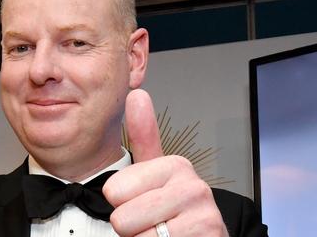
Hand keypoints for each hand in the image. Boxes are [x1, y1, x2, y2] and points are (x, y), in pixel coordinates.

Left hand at [103, 89, 228, 236]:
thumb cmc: (174, 210)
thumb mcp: (155, 173)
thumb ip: (144, 136)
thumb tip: (137, 94)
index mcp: (176, 165)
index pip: (114, 191)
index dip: (120, 204)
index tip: (142, 201)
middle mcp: (194, 187)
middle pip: (122, 217)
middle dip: (131, 227)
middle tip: (153, 222)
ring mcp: (203, 216)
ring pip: (137, 236)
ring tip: (163, 233)